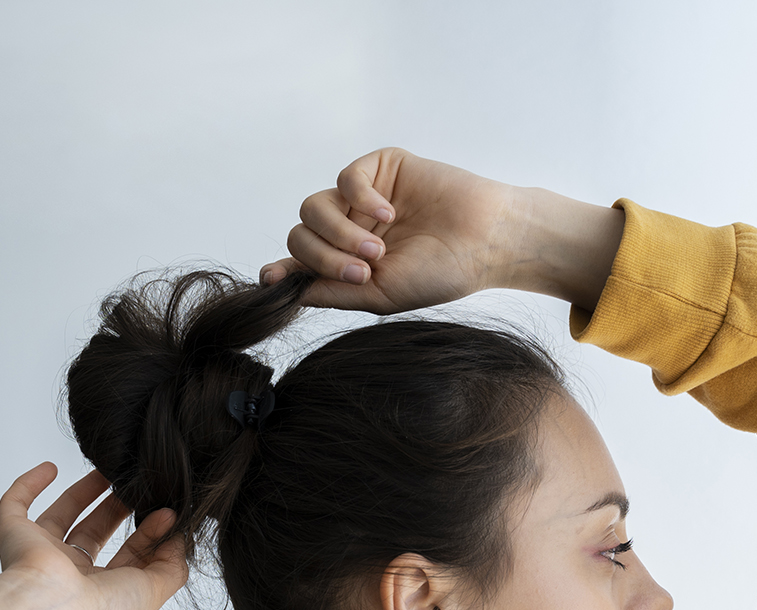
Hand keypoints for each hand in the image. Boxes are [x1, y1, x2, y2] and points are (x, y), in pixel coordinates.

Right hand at [0, 464, 186, 609]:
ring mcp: (39, 556)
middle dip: (117, 509)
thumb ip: (172, 567)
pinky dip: (29, 485)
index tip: (166, 512)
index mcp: (98, 595)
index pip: (126, 559)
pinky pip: (14, 505)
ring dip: (84, 492)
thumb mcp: (152, 592)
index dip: (147, 535)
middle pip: (94, 534)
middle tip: (139, 485)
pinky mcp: (13, 536)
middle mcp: (68, 577)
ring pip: (61, 515)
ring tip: (110, 468)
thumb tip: (177, 539)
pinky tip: (50, 467)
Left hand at [260, 148, 624, 312]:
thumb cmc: (441, 273)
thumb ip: (332, 292)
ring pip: (313, 208)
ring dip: (339, 233)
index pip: (301, 262)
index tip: (270, 279)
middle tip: (362, 272)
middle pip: (300, 235)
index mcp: (347, 262)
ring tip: (377, 250)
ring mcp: (362, 198)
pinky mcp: (380, 168)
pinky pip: (345, 179)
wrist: (486, 241)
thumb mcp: (379, 295)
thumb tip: (285, 291)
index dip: (283, 270)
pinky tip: (390, 214)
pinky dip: (360, 199)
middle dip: (323, 257)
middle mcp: (348, 229)